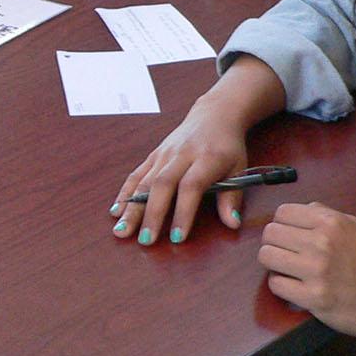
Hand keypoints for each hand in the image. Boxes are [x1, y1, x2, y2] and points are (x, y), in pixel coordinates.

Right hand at [111, 56, 284, 245]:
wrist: (214, 115)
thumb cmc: (228, 146)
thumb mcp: (239, 168)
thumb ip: (232, 196)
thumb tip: (232, 223)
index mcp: (205, 158)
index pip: (191, 186)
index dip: (183, 212)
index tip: (178, 237)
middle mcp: (180, 155)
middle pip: (161, 185)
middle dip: (151, 214)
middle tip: (145, 240)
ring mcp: (163, 154)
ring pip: (144, 181)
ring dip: (131, 207)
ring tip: (121, 230)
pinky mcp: (153, 154)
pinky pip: (136, 174)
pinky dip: (125, 193)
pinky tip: (116, 210)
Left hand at [258, 202, 355, 338]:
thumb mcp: (354, 227)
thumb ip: (324, 214)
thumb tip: (300, 209)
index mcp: (331, 222)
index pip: (282, 212)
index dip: (282, 224)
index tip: (289, 236)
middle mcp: (321, 243)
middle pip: (270, 233)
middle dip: (274, 243)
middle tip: (287, 254)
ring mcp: (316, 271)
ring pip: (266, 256)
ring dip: (273, 264)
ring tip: (287, 269)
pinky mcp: (312, 297)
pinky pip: (275, 284)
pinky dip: (281, 285)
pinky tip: (294, 286)